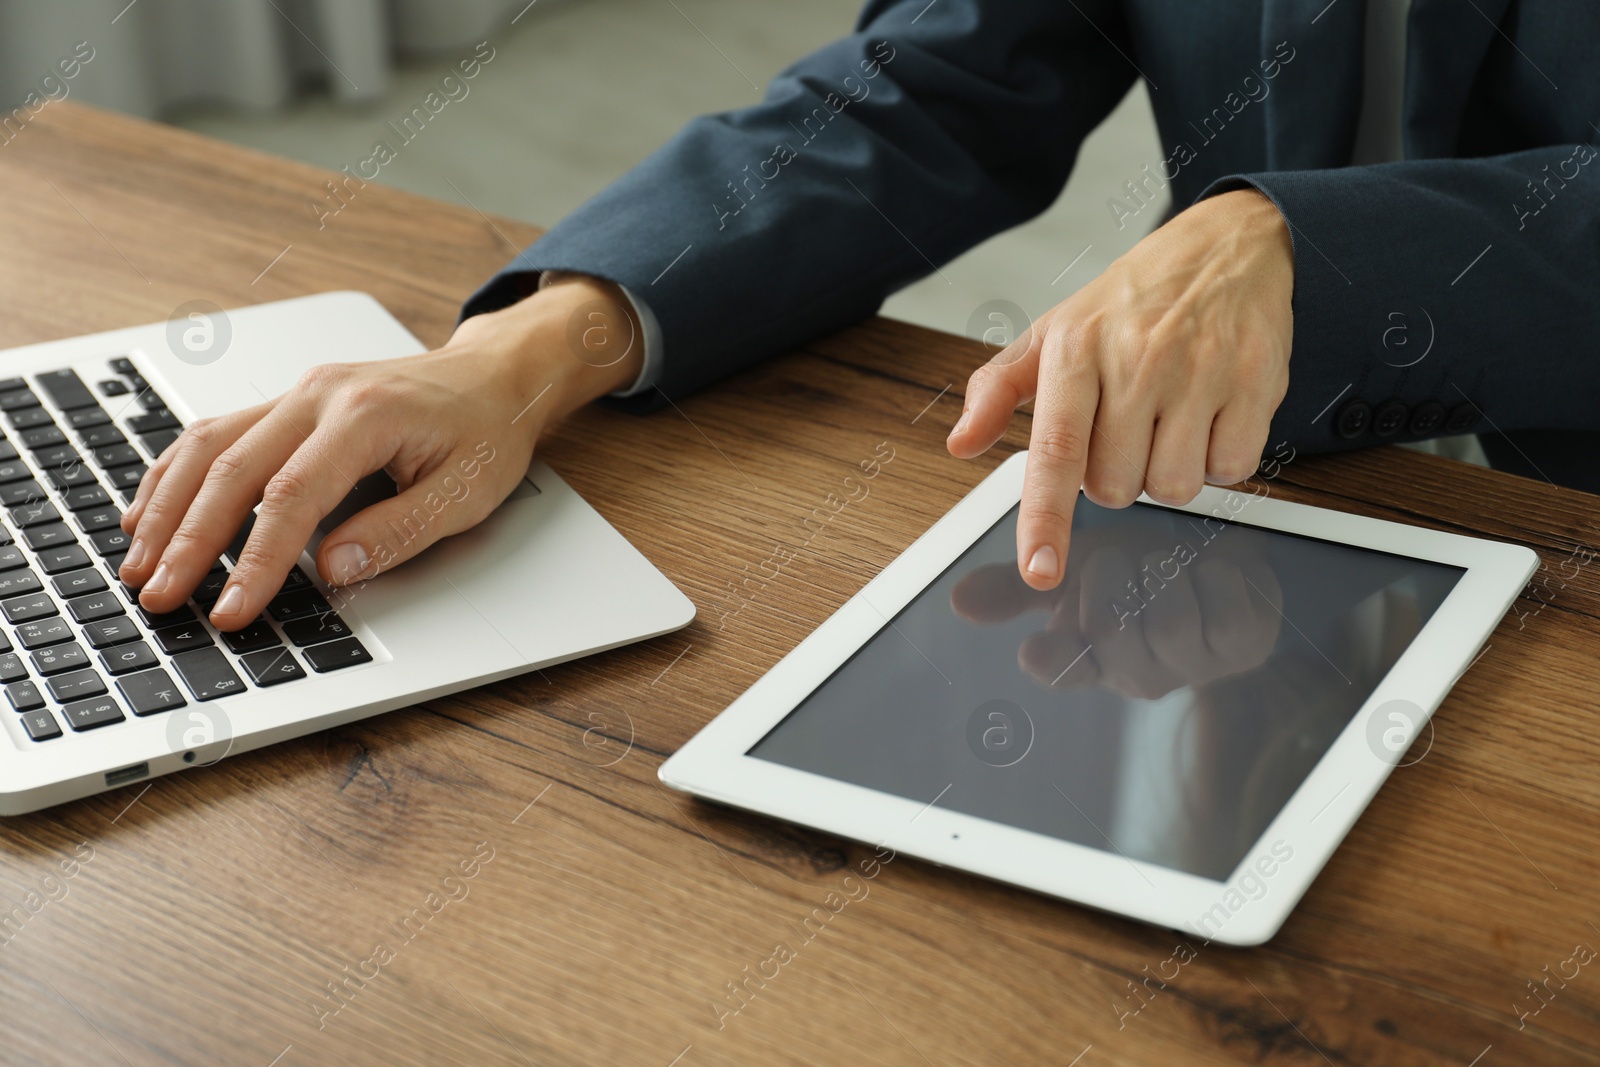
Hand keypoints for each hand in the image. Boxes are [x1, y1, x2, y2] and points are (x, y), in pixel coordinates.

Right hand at [118, 275, 642, 629]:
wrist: (493, 378)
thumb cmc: (485, 432)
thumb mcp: (466, 492)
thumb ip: (399, 530)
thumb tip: (333, 569)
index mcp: (366, 415)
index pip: (291, 495)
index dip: (255, 558)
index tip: (231, 607)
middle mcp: (319, 396)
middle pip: (232, 469)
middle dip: (190, 540)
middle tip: (160, 597)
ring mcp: (298, 394)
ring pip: (210, 445)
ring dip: (168, 507)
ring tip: (141, 564)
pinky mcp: (289, 403)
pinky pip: (217, 433)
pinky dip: (176, 475)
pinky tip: (152, 513)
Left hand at [947, 189, 1293, 589]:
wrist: (1227, 248)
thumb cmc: (1131, 302)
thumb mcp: (1051, 333)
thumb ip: (997, 391)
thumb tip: (960, 443)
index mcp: (1076, 350)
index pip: (1056, 451)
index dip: (1047, 519)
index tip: (1042, 570)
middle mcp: (1137, 360)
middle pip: (1117, 487)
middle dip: (1116, 475)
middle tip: (1126, 427)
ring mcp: (1200, 371)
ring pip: (1174, 486)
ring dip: (1167, 470)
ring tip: (1168, 419)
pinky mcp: (1256, 382)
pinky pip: (1230, 470)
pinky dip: (1218, 459)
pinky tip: (1209, 417)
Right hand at [949, 523, 1282, 699]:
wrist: (1215, 557)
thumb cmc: (1141, 570)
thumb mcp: (1071, 567)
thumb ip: (1017, 584)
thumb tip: (961, 599)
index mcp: (1088, 654)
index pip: (1056, 669)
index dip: (1048, 659)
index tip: (1036, 644)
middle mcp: (1136, 671)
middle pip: (1111, 629)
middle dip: (1112, 576)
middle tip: (1121, 559)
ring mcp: (1192, 664)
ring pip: (1166, 620)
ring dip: (1164, 572)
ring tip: (1167, 565)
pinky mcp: (1243, 646)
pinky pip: (1221, 604)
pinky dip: (1213, 572)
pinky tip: (1207, 573)